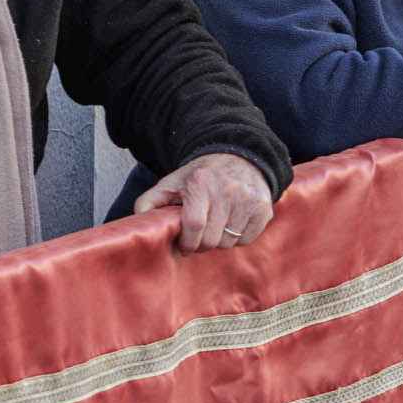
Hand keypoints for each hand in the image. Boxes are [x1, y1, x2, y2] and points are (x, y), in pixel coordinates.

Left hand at [133, 152, 276, 252]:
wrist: (238, 157)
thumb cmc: (200, 176)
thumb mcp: (172, 182)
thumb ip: (150, 202)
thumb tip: (139, 222)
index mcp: (201, 183)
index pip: (194, 225)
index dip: (187, 242)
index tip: (184, 244)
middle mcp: (228, 190)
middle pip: (211, 238)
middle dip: (201, 244)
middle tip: (198, 237)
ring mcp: (248, 200)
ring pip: (229, 242)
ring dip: (219, 241)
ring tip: (215, 226)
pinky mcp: (263, 209)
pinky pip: (247, 239)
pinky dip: (237, 238)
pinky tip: (231, 223)